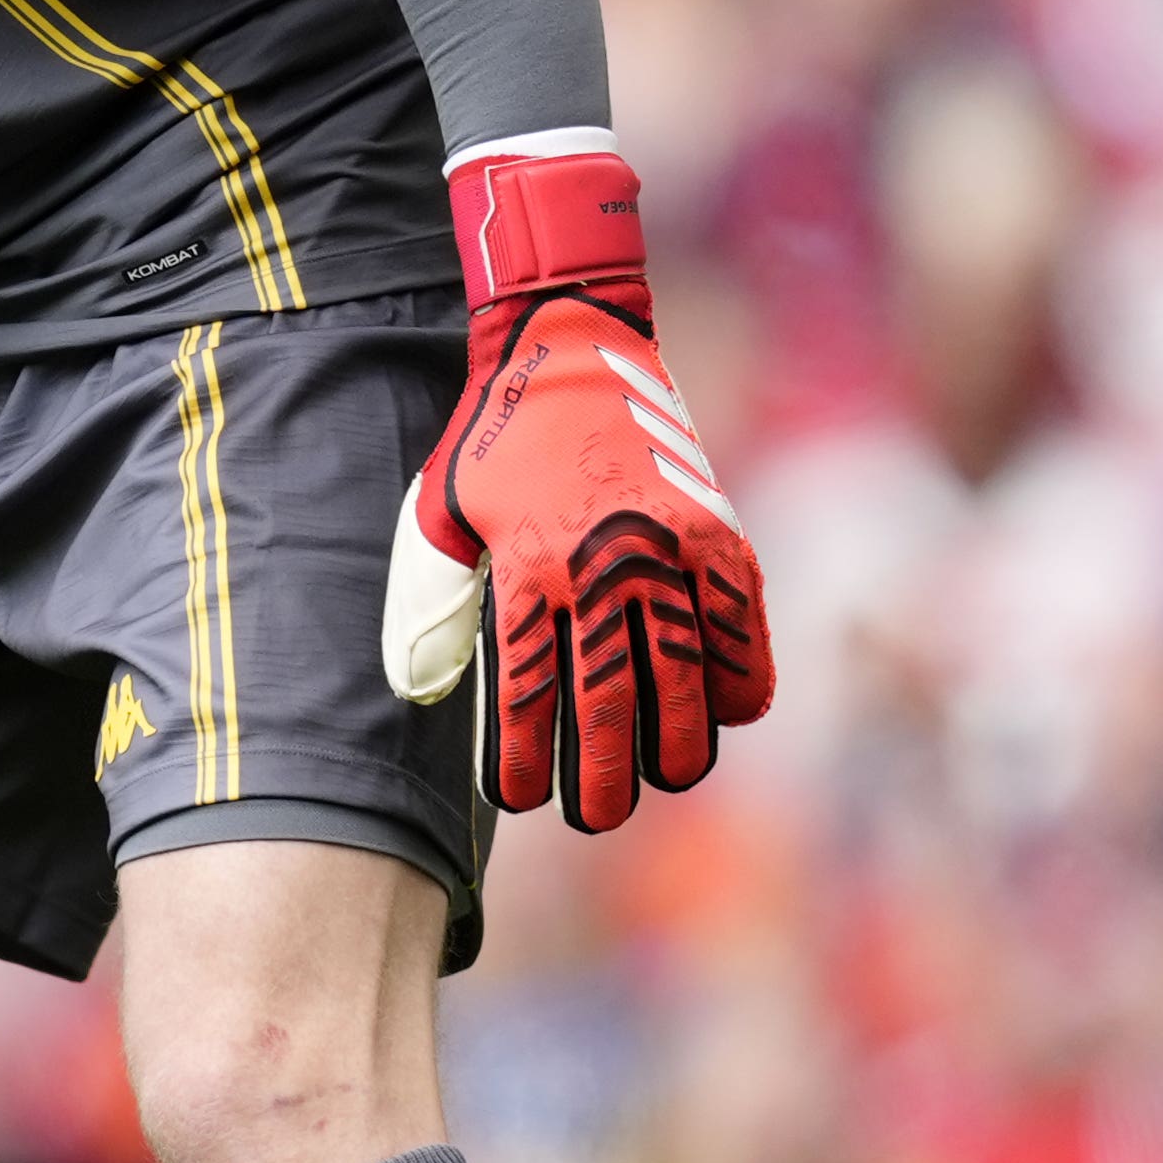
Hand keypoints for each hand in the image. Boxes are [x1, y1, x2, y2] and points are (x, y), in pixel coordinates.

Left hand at [379, 145, 770, 831]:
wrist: (569, 346)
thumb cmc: (493, 441)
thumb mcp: (437, 514)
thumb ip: (426, 601)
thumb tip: (417, 688)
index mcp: (529, 565)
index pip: (527, 692)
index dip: (525, 757)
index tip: (521, 799)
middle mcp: (605, 565)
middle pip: (614, 701)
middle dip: (605, 774)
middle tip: (596, 816)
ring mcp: (673, 550)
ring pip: (690, 677)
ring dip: (681, 742)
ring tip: (667, 778)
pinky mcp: (722, 533)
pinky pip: (745, 628)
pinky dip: (743, 678)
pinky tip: (727, 714)